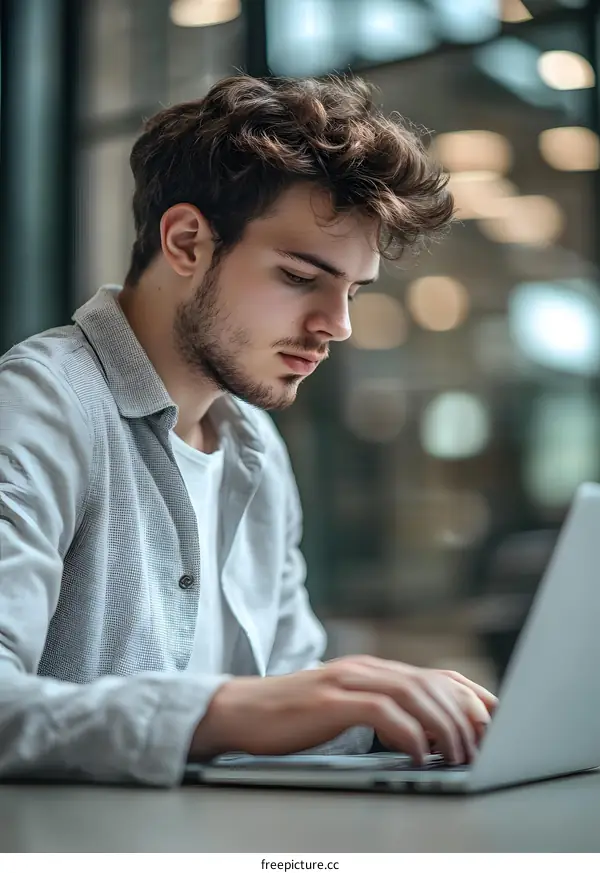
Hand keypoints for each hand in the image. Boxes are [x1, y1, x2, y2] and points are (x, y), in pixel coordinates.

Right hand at [191, 655, 496, 764]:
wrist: (240, 711)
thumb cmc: (293, 717)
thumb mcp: (346, 709)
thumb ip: (382, 710)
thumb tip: (427, 735)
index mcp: (373, 670)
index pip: (437, 675)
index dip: (472, 696)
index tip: (496, 723)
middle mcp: (366, 668)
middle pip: (432, 683)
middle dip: (466, 714)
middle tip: (486, 746)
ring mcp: (347, 680)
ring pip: (414, 694)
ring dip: (444, 727)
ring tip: (458, 756)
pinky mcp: (330, 700)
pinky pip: (382, 712)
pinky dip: (408, 733)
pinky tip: (420, 754)